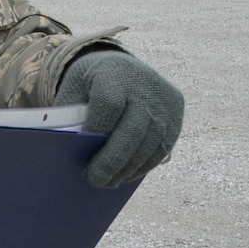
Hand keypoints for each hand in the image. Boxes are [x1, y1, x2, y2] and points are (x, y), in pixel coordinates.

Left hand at [56, 50, 184, 187]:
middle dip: (112, 161)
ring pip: (150, 143)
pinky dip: (144, 164)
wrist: (120, 65)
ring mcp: (164, 97)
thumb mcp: (74, 94)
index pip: (109, 104)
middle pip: (132, 130)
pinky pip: (163, 146)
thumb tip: (72, 158)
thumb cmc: (90, 87)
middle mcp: (144, 82)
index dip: (96, 133)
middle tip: (96, 181)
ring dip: (129, 168)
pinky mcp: (176, 109)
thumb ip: (72, 121)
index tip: (83, 159)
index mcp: (114, 72)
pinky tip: (128, 173)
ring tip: (111, 181)